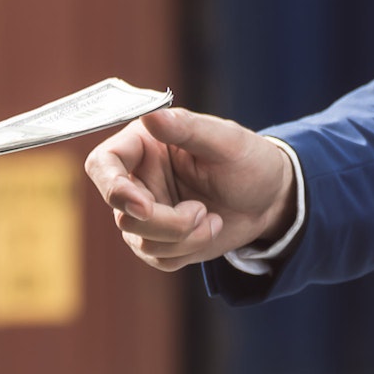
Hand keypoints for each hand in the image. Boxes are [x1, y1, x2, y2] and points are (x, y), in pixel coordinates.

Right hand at [84, 107, 295, 270]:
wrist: (270, 199)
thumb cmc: (249, 161)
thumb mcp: (226, 140)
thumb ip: (187, 128)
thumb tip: (151, 115)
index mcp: (142, 145)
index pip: (102, 164)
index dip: (113, 188)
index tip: (144, 206)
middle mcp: (136, 179)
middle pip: (123, 214)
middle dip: (165, 223)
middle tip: (201, 213)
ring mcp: (144, 212)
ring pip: (140, 240)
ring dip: (183, 238)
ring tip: (211, 219)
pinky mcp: (158, 239)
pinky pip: (157, 258)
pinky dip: (188, 250)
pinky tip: (209, 229)